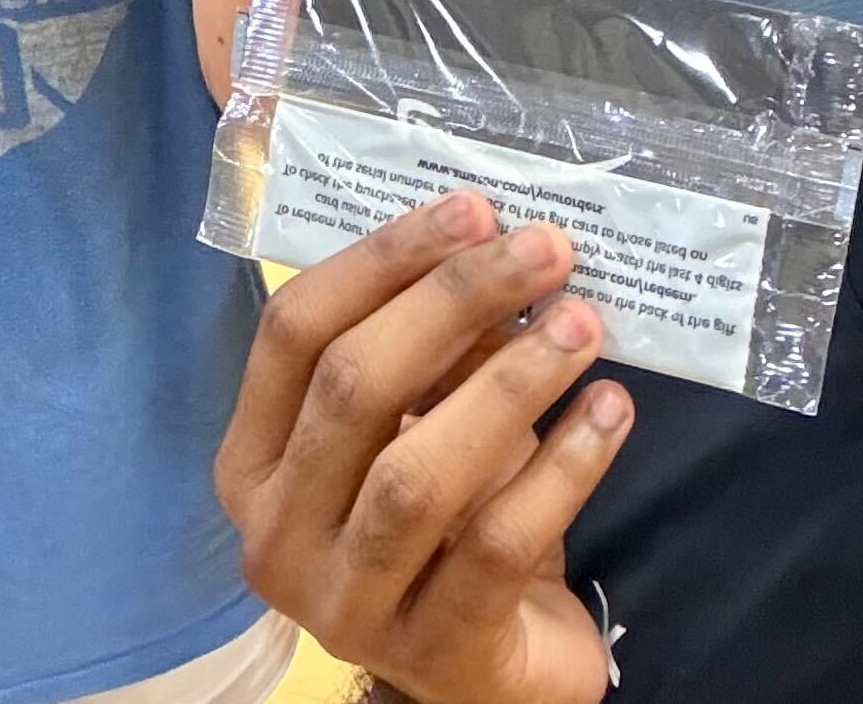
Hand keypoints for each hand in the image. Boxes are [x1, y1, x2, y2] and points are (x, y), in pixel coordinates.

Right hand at [215, 196, 637, 703]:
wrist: (488, 681)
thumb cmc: (445, 533)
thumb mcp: (421, 432)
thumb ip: (432, 357)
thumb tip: (493, 244)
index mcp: (251, 464)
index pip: (293, 334)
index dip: (381, 260)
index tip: (471, 207)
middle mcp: (277, 535)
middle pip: (353, 389)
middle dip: (453, 303)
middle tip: (546, 250)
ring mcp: (347, 604)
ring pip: (417, 472)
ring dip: (509, 382)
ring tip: (583, 325)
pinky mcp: (436, 650)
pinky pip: (500, 544)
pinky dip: (563, 468)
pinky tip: (610, 411)